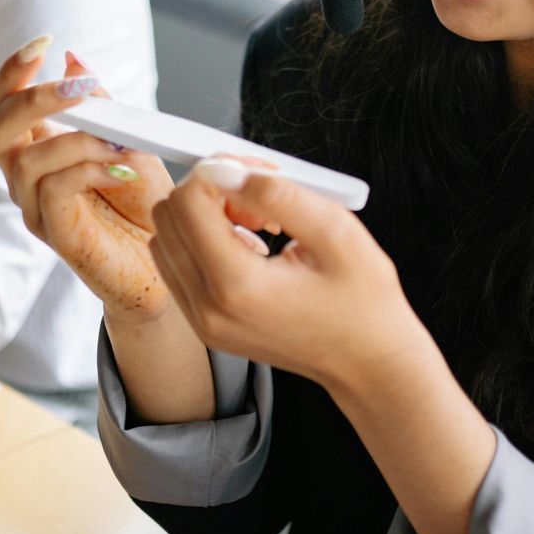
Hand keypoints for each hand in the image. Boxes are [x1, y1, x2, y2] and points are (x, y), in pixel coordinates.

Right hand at [0, 40, 177, 315]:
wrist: (168, 260)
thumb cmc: (144, 203)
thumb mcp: (127, 140)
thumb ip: (100, 105)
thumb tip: (73, 59)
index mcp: (35, 148)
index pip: (2, 103)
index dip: (12, 71)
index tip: (44, 43)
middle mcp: (25, 177)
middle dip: (33, 97)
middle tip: (77, 86)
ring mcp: (36, 208)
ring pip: (26, 160)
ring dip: (76, 138)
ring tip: (118, 141)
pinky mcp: (56, 234)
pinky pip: (54, 191)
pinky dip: (87, 168)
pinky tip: (120, 166)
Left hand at [150, 160, 431, 391]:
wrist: (367, 362)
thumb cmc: (363, 303)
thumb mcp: (337, 232)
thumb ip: (279, 194)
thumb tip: (231, 171)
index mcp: (237, 286)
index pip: (188, 203)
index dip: (220, 172)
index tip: (256, 173)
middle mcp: (208, 308)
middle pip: (168, 218)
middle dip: (209, 192)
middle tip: (259, 199)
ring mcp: (202, 322)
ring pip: (166, 240)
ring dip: (204, 217)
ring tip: (257, 224)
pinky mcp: (205, 325)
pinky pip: (179, 266)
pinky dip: (204, 244)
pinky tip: (250, 247)